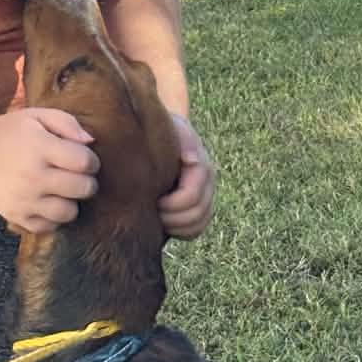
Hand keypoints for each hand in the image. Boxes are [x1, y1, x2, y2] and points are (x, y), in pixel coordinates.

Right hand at [0, 108, 97, 232]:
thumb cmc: (11, 133)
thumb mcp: (37, 116)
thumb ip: (67, 123)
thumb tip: (91, 142)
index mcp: (41, 148)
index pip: (85, 162)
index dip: (91, 161)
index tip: (82, 159)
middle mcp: (34, 176)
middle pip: (83, 189)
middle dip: (86, 181)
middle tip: (75, 176)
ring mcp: (25, 199)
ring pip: (69, 213)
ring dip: (72, 202)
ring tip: (62, 192)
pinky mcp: (17, 216)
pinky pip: (49, 226)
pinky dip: (53, 218)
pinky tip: (48, 203)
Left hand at [159, 114, 215, 238]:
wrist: (162, 138)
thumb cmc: (162, 133)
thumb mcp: (172, 130)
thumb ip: (182, 141)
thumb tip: (192, 160)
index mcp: (202, 166)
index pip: (191, 197)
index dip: (171, 205)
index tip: (153, 199)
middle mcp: (208, 183)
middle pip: (197, 214)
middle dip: (171, 217)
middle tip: (152, 209)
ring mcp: (206, 196)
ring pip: (199, 224)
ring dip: (176, 226)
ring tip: (156, 216)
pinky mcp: (199, 208)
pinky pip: (197, 229)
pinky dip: (181, 232)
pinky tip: (165, 223)